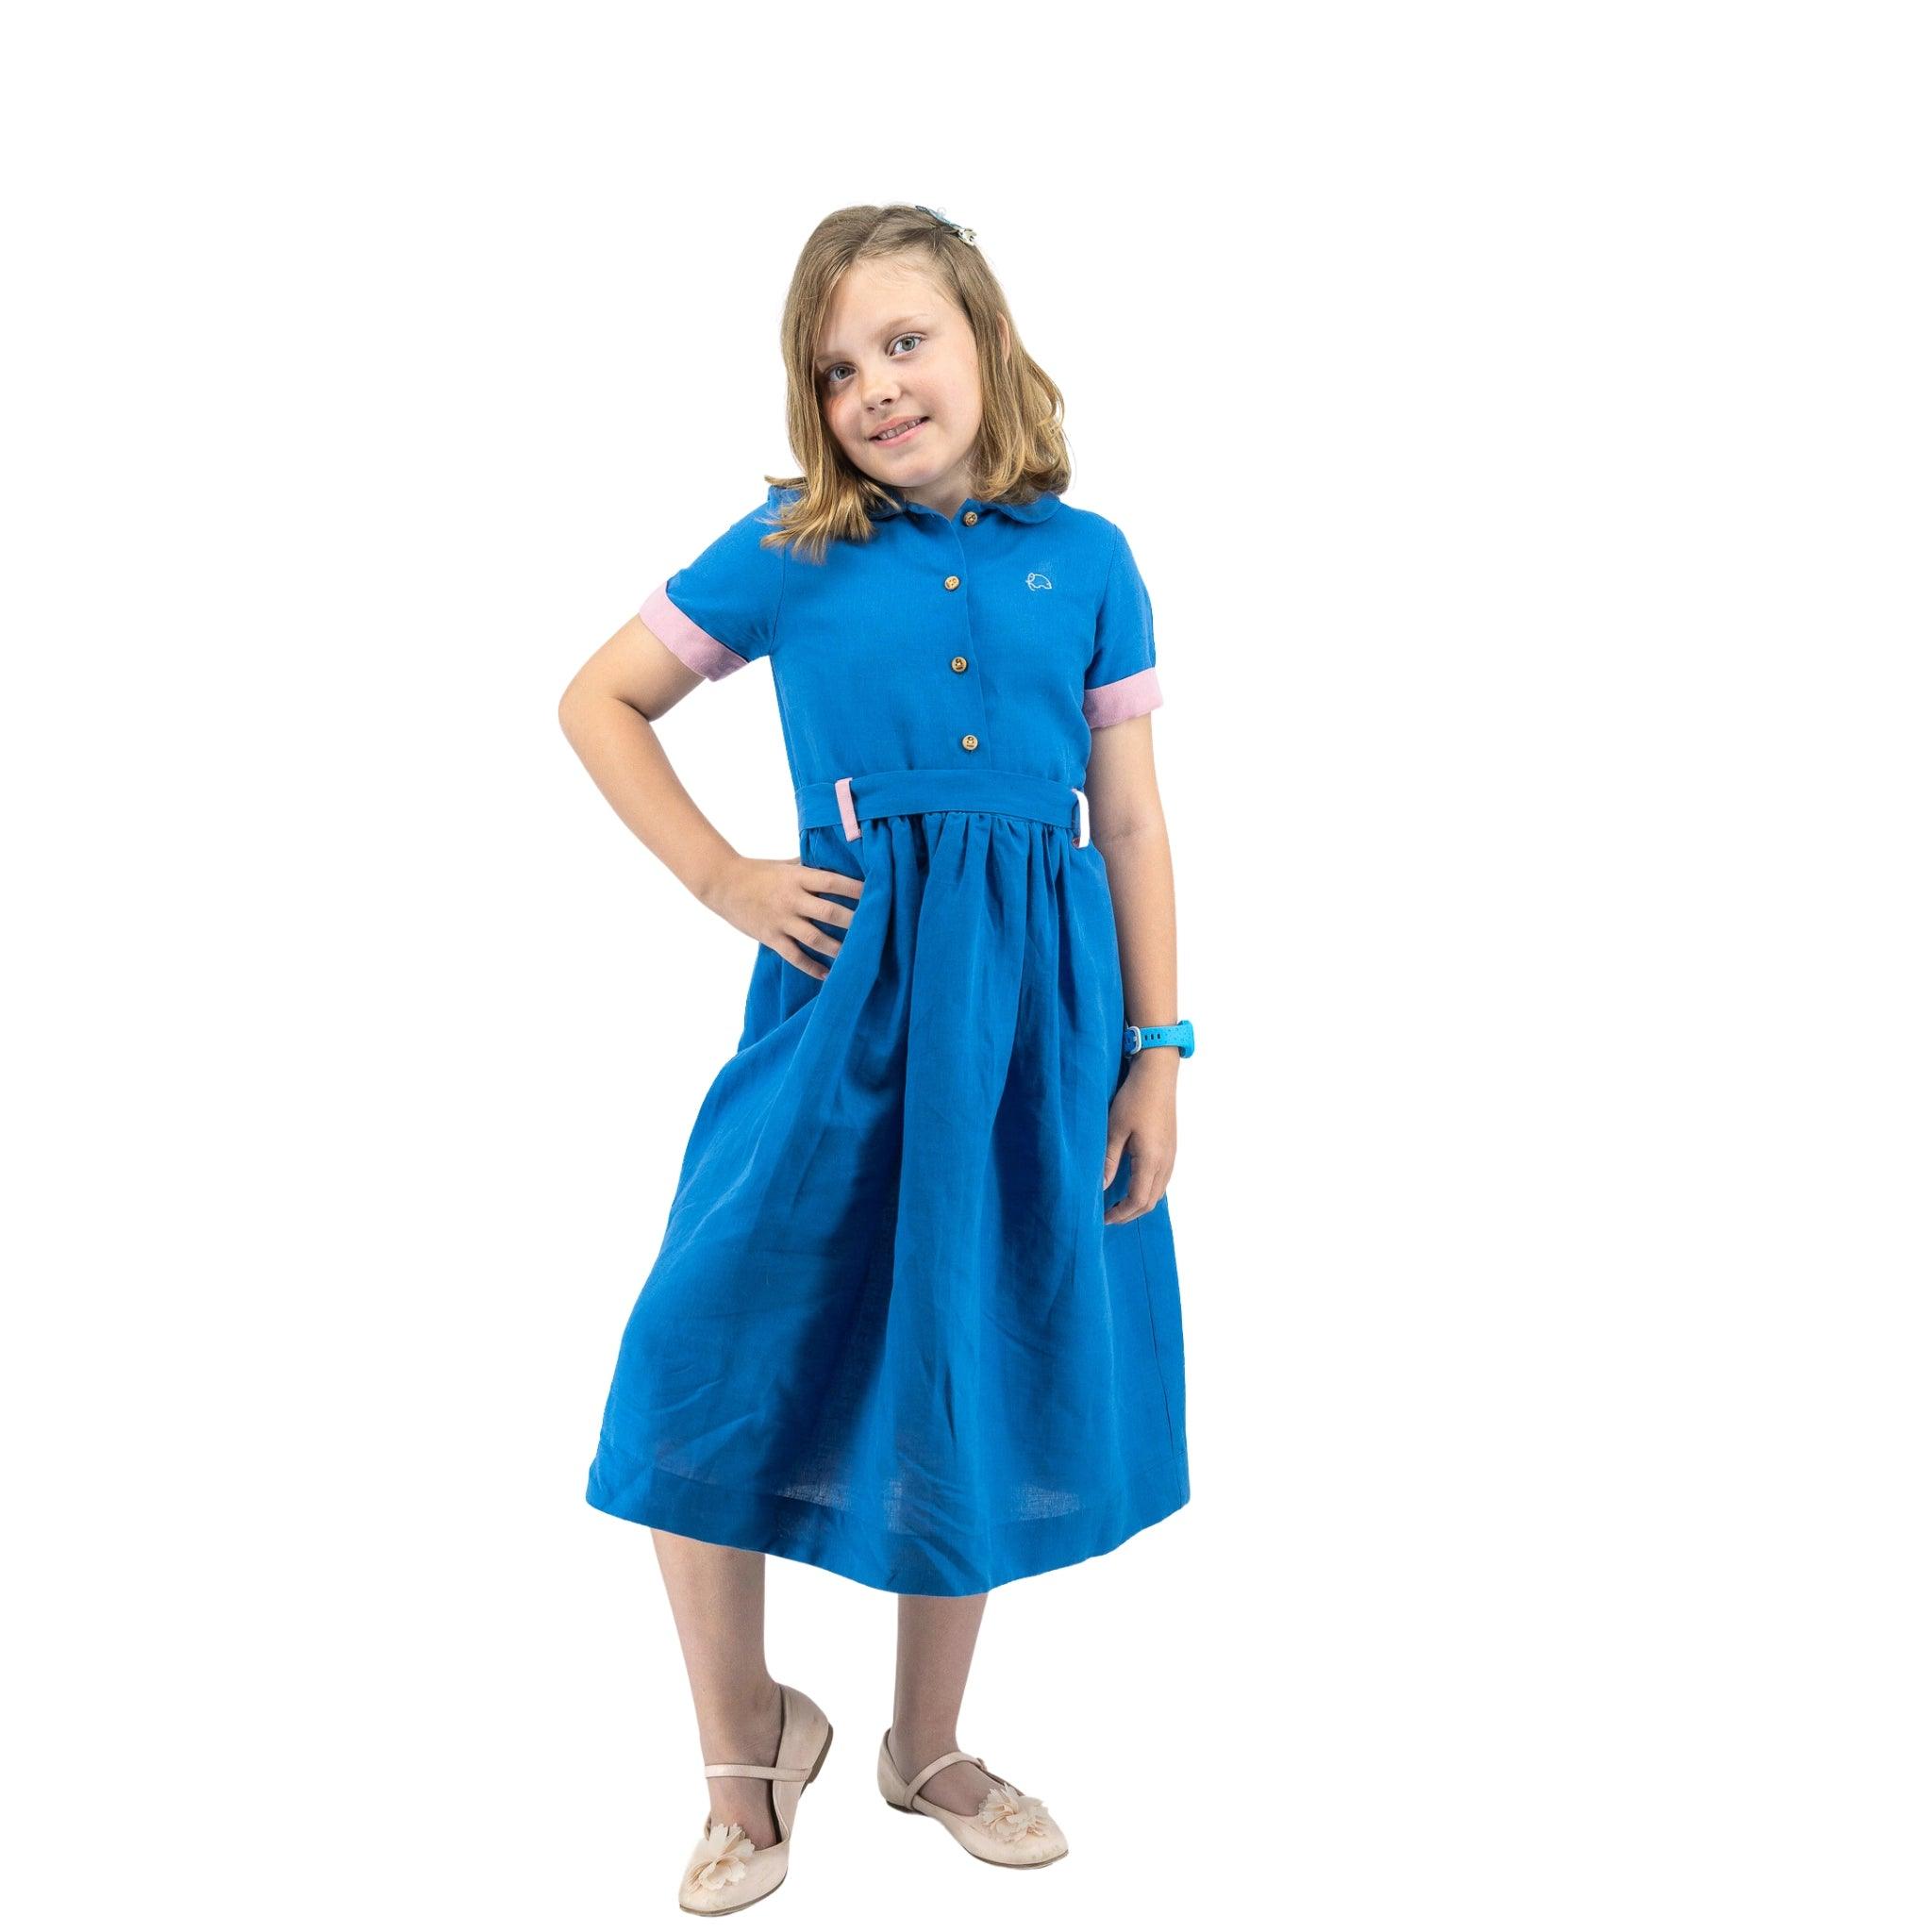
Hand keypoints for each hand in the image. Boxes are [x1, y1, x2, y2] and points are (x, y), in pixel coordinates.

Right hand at [701, 855, 863, 979]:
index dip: (855, 888)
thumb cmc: (758, 871)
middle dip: (853, 921)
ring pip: (815, 938)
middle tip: (876, 929)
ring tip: (858, 956)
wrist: (722, 883)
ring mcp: (781, 920)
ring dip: (838, 948)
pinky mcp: (770, 938)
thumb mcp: (785, 864)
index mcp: (797, 877)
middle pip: (829, 912)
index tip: (877, 893)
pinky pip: (795, 957)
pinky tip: (828, 974)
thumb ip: (810, 866)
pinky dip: (813, 967)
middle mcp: (791, 899)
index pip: (832, 882)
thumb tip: (839, 862)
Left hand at [1102, 1053, 1177, 1222]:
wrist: (1157, 1076)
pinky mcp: (1171, 1149)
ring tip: (1118, 1205)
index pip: (1139, 1200)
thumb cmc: (1134, 1099)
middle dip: (1130, 1213)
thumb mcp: (1115, 1130)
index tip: (1104, 1218)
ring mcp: (1171, 1156)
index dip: (1121, 1213)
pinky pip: (1162, 1180)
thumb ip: (1109, 1161)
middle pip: (1151, 1201)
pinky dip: (1148, 1191)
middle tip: (1109, 1216)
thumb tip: (1101, 1187)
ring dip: (1140, 1203)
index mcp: (1151, 1159)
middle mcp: (1166, 1162)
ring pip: (1159, 1192)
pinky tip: (1133, 1186)